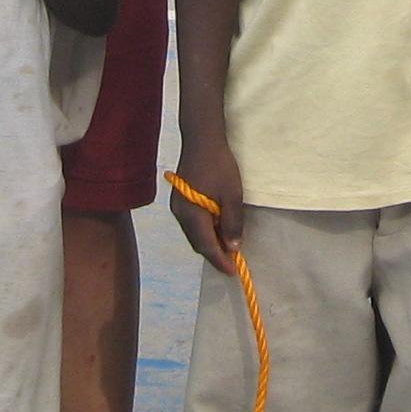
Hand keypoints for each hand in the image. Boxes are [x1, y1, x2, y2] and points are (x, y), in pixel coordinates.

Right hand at [169, 138, 245, 273]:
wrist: (202, 139)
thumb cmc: (219, 165)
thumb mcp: (232, 195)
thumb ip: (233, 222)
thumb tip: (233, 247)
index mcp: (191, 215)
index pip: (206, 245)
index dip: (220, 260)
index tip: (233, 272)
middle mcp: (180, 214)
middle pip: (198, 242)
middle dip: (214, 253)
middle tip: (233, 261)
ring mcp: (178, 207)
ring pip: (194, 234)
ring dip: (210, 241)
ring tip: (228, 245)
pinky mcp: (180, 200)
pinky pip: (192, 223)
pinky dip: (205, 230)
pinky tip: (217, 227)